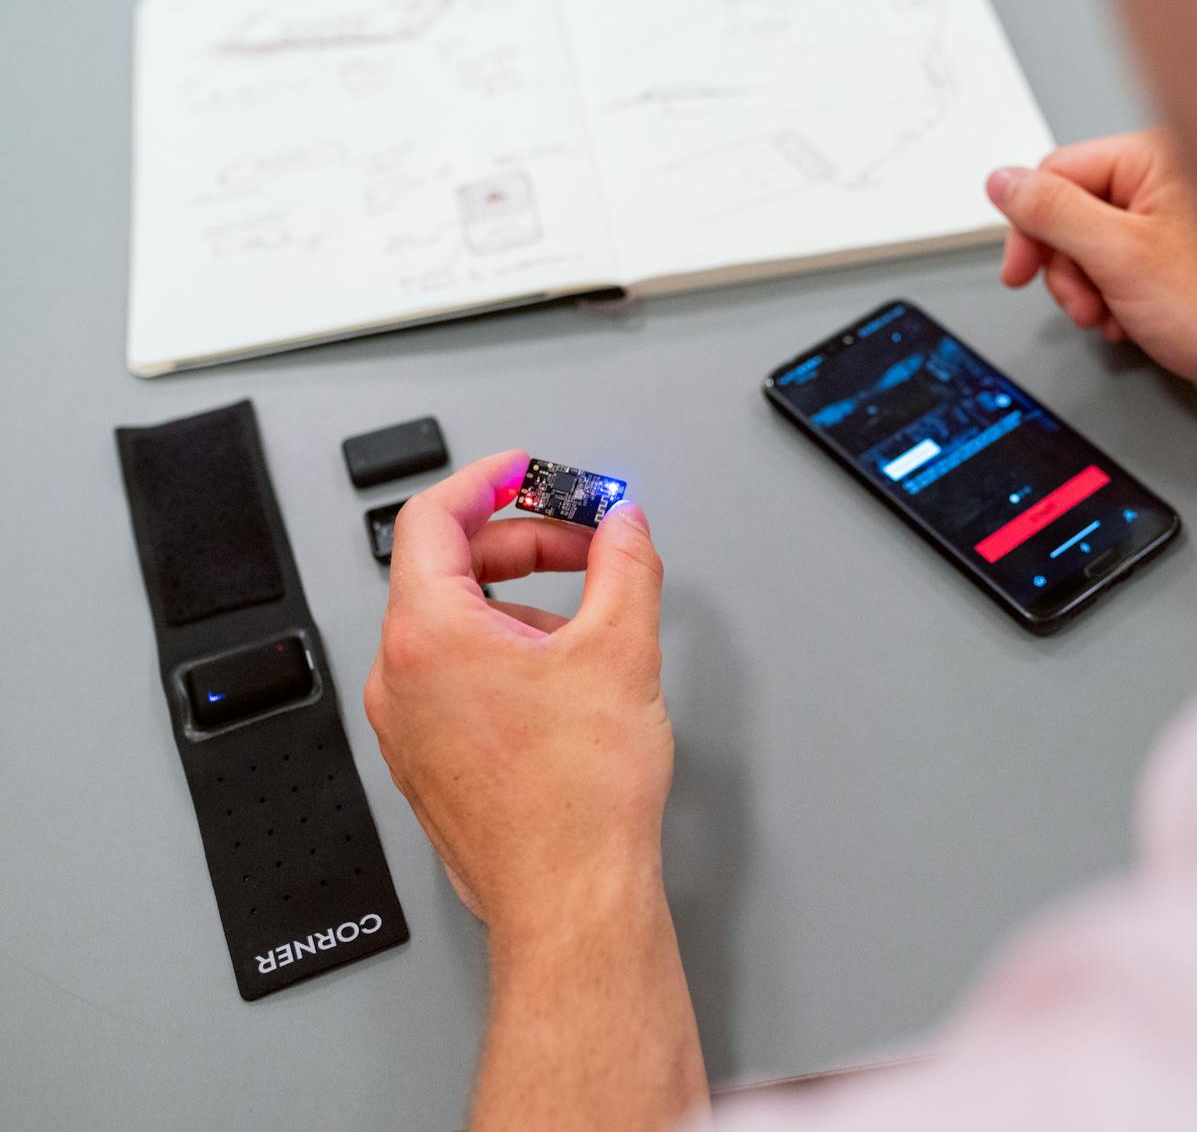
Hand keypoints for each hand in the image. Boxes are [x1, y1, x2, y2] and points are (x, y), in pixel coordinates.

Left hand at [363, 450, 670, 937]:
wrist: (571, 898)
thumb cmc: (578, 800)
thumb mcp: (622, 650)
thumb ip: (624, 565)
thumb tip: (622, 526)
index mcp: (428, 636)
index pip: (433, 518)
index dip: (489, 481)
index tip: (528, 472)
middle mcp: (399, 678)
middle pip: (447, 569)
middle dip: (523, 544)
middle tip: (588, 543)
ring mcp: (406, 726)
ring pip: (455, 627)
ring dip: (522, 604)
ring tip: (592, 627)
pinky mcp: (428, 762)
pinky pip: (455, 678)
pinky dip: (507, 654)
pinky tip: (567, 682)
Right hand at [987, 129, 1196, 495]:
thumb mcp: (1117, 254)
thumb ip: (1052, 212)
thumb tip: (1003, 181)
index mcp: (1158, 158)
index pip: (1061, 172)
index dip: (1031, 224)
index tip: (1019, 269)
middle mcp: (1169, 184)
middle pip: (1073, 214)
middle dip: (1066, 267)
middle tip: (1082, 303)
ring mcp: (1173, 228)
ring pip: (1092, 251)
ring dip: (1088, 292)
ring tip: (1112, 318)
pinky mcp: (1176, 268)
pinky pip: (1118, 277)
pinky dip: (1113, 305)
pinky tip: (1132, 326)